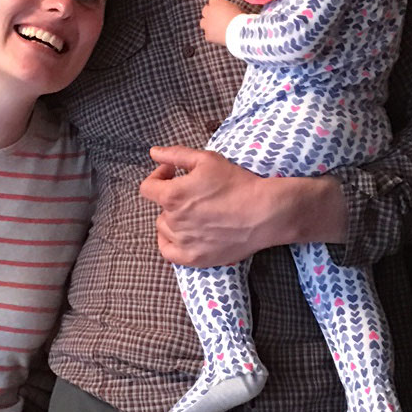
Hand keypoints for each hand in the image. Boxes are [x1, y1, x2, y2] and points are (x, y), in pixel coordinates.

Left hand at [142, 146, 345, 265]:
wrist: (264, 213)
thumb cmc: (237, 183)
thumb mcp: (207, 160)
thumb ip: (176, 155)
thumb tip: (153, 152)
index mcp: (172, 196)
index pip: (147, 188)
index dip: (158, 176)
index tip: (172, 172)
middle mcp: (173, 221)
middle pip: (160, 208)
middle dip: (171, 198)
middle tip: (194, 193)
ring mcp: (183, 242)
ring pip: (165, 229)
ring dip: (173, 219)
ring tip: (194, 213)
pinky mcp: (195, 258)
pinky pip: (168, 253)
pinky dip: (170, 243)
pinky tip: (182, 235)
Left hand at [199, 0, 243, 46]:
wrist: (238, 31)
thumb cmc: (240, 17)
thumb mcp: (235, 7)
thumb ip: (227, 7)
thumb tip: (226, 10)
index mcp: (216, 2)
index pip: (212, 0)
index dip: (217, 5)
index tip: (221, 9)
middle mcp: (208, 11)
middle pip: (205, 10)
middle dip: (210, 13)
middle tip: (218, 18)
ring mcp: (206, 24)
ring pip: (203, 23)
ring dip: (208, 24)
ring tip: (217, 28)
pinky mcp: (208, 35)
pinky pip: (208, 34)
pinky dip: (212, 35)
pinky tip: (219, 37)